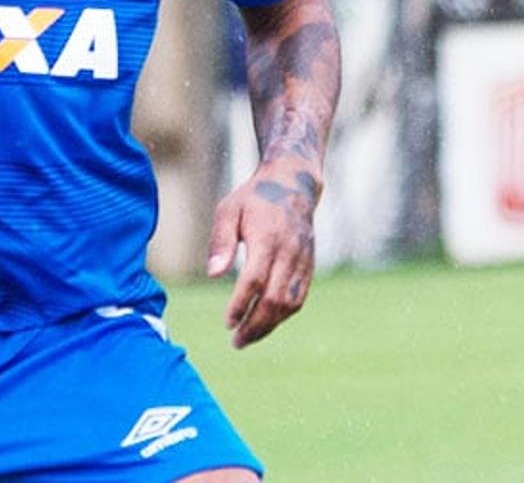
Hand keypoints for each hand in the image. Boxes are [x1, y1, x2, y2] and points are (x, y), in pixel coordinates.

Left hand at [206, 157, 320, 348]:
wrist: (294, 183)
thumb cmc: (254, 197)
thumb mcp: (229, 210)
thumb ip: (221, 241)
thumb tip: (213, 274)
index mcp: (268, 238)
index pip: (255, 280)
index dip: (241, 304)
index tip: (227, 323)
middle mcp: (290, 252)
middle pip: (275, 299)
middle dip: (255, 325)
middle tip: (236, 341)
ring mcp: (303, 260)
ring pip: (290, 303)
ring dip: (270, 325)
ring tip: (247, 338)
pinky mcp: (309, 265)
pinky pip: (299, 297)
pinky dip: (283, 315)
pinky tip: (266, 323)